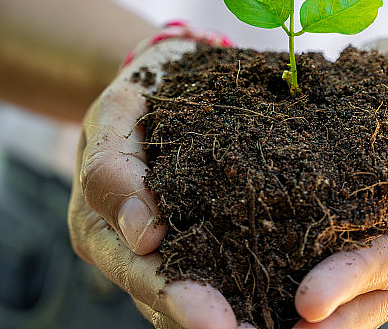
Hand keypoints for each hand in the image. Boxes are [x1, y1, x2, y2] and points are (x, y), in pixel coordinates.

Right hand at [67, 39, 251, 328]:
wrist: (166, 84)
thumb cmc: (138, 95)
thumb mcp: (117, 113)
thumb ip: (114, 167)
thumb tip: (144, 235)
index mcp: (99, 226)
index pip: (138, 270)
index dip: (176, 299)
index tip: (217, 323)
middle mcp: (132, 250)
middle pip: (169, 299)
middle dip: (211, 322)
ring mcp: (168, 249)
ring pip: (198, 295)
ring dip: (235, 315)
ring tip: (278, 328)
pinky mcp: (204, 239)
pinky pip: (226, 271)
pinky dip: (250, 289)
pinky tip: (287, 303)